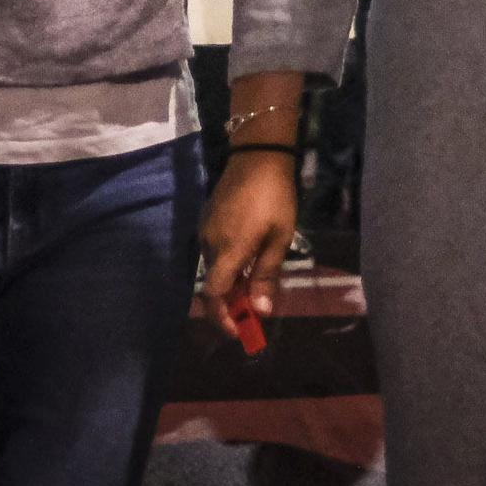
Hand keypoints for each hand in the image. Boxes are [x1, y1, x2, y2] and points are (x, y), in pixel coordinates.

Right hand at [199, 150, 296, 336]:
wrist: (257, 154)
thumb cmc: (274, 196)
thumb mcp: (279, 237)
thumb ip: (266, 275)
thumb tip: (261, 311)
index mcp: (228, 250)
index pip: (214, 295)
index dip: (223, 318)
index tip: (240, 331)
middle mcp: (210, 243)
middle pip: (214, 284)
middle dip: (231, 303)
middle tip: (253, 310)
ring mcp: (205, 228)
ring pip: (214, 267)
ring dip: (230, 282)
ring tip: (253, 285)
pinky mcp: (207, 217)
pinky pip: (213, 250)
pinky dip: (226, 264)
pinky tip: (245, 260)